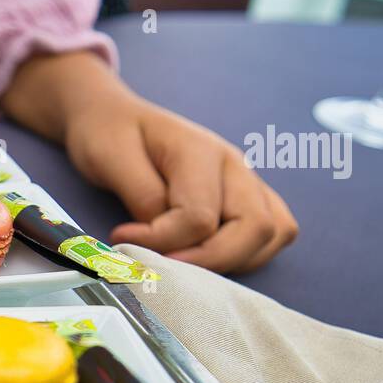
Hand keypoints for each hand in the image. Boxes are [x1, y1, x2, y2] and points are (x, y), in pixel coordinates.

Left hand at [1, 52, 297, 272]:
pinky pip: (272, 232)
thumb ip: (142, 197)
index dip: (161, 241)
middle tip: (162, 265)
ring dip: (233, 261)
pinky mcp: (247, 196)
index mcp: (200, 150)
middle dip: (208, 262)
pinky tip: (207, 256)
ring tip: (183, 261)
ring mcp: (245, 180)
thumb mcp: (109, 159)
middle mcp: (233, 165)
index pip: (200, 218)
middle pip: (255, 228)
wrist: (113, 117)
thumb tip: (166, 238)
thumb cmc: (109, 134)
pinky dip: (248, 255)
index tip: (124, 238)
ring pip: (273, 234)